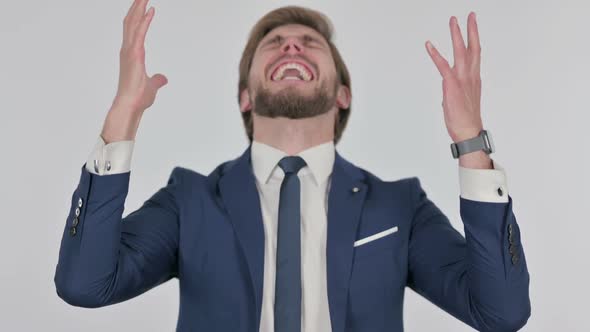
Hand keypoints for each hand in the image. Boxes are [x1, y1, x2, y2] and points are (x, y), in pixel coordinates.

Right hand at [101, 0, 166, 142]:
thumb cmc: (138, 98)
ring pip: (133, 22)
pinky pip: (140, 33)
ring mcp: (129, 50)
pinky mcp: (134, 54)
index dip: (137, 16)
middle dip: (136, 6)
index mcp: (130, 54)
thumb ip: (157, 80)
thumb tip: (163, 79)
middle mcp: (127, 49)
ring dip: (139, 7)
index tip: (143, 5)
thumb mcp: (152, 86)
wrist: (130, 105)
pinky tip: (151, 10)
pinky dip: (145, 20)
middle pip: (130, 21)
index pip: (133, 30)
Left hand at [425, 12, 482, 142]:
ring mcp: (462, 79)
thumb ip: (456, 89)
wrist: (468, 131)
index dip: (474, 38)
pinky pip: (443, 66)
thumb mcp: (461, 100)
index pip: (475, 54)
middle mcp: (470, 75)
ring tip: (453, 20)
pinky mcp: (452, 85)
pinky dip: (435, 54)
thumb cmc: (465, 119)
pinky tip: (429, 45)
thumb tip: (448, 87)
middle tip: (470, 15)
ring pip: (460, 51)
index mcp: (474, 78)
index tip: (473, 26)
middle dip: (471, 29)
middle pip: (473, 47)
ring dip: (456, 34)